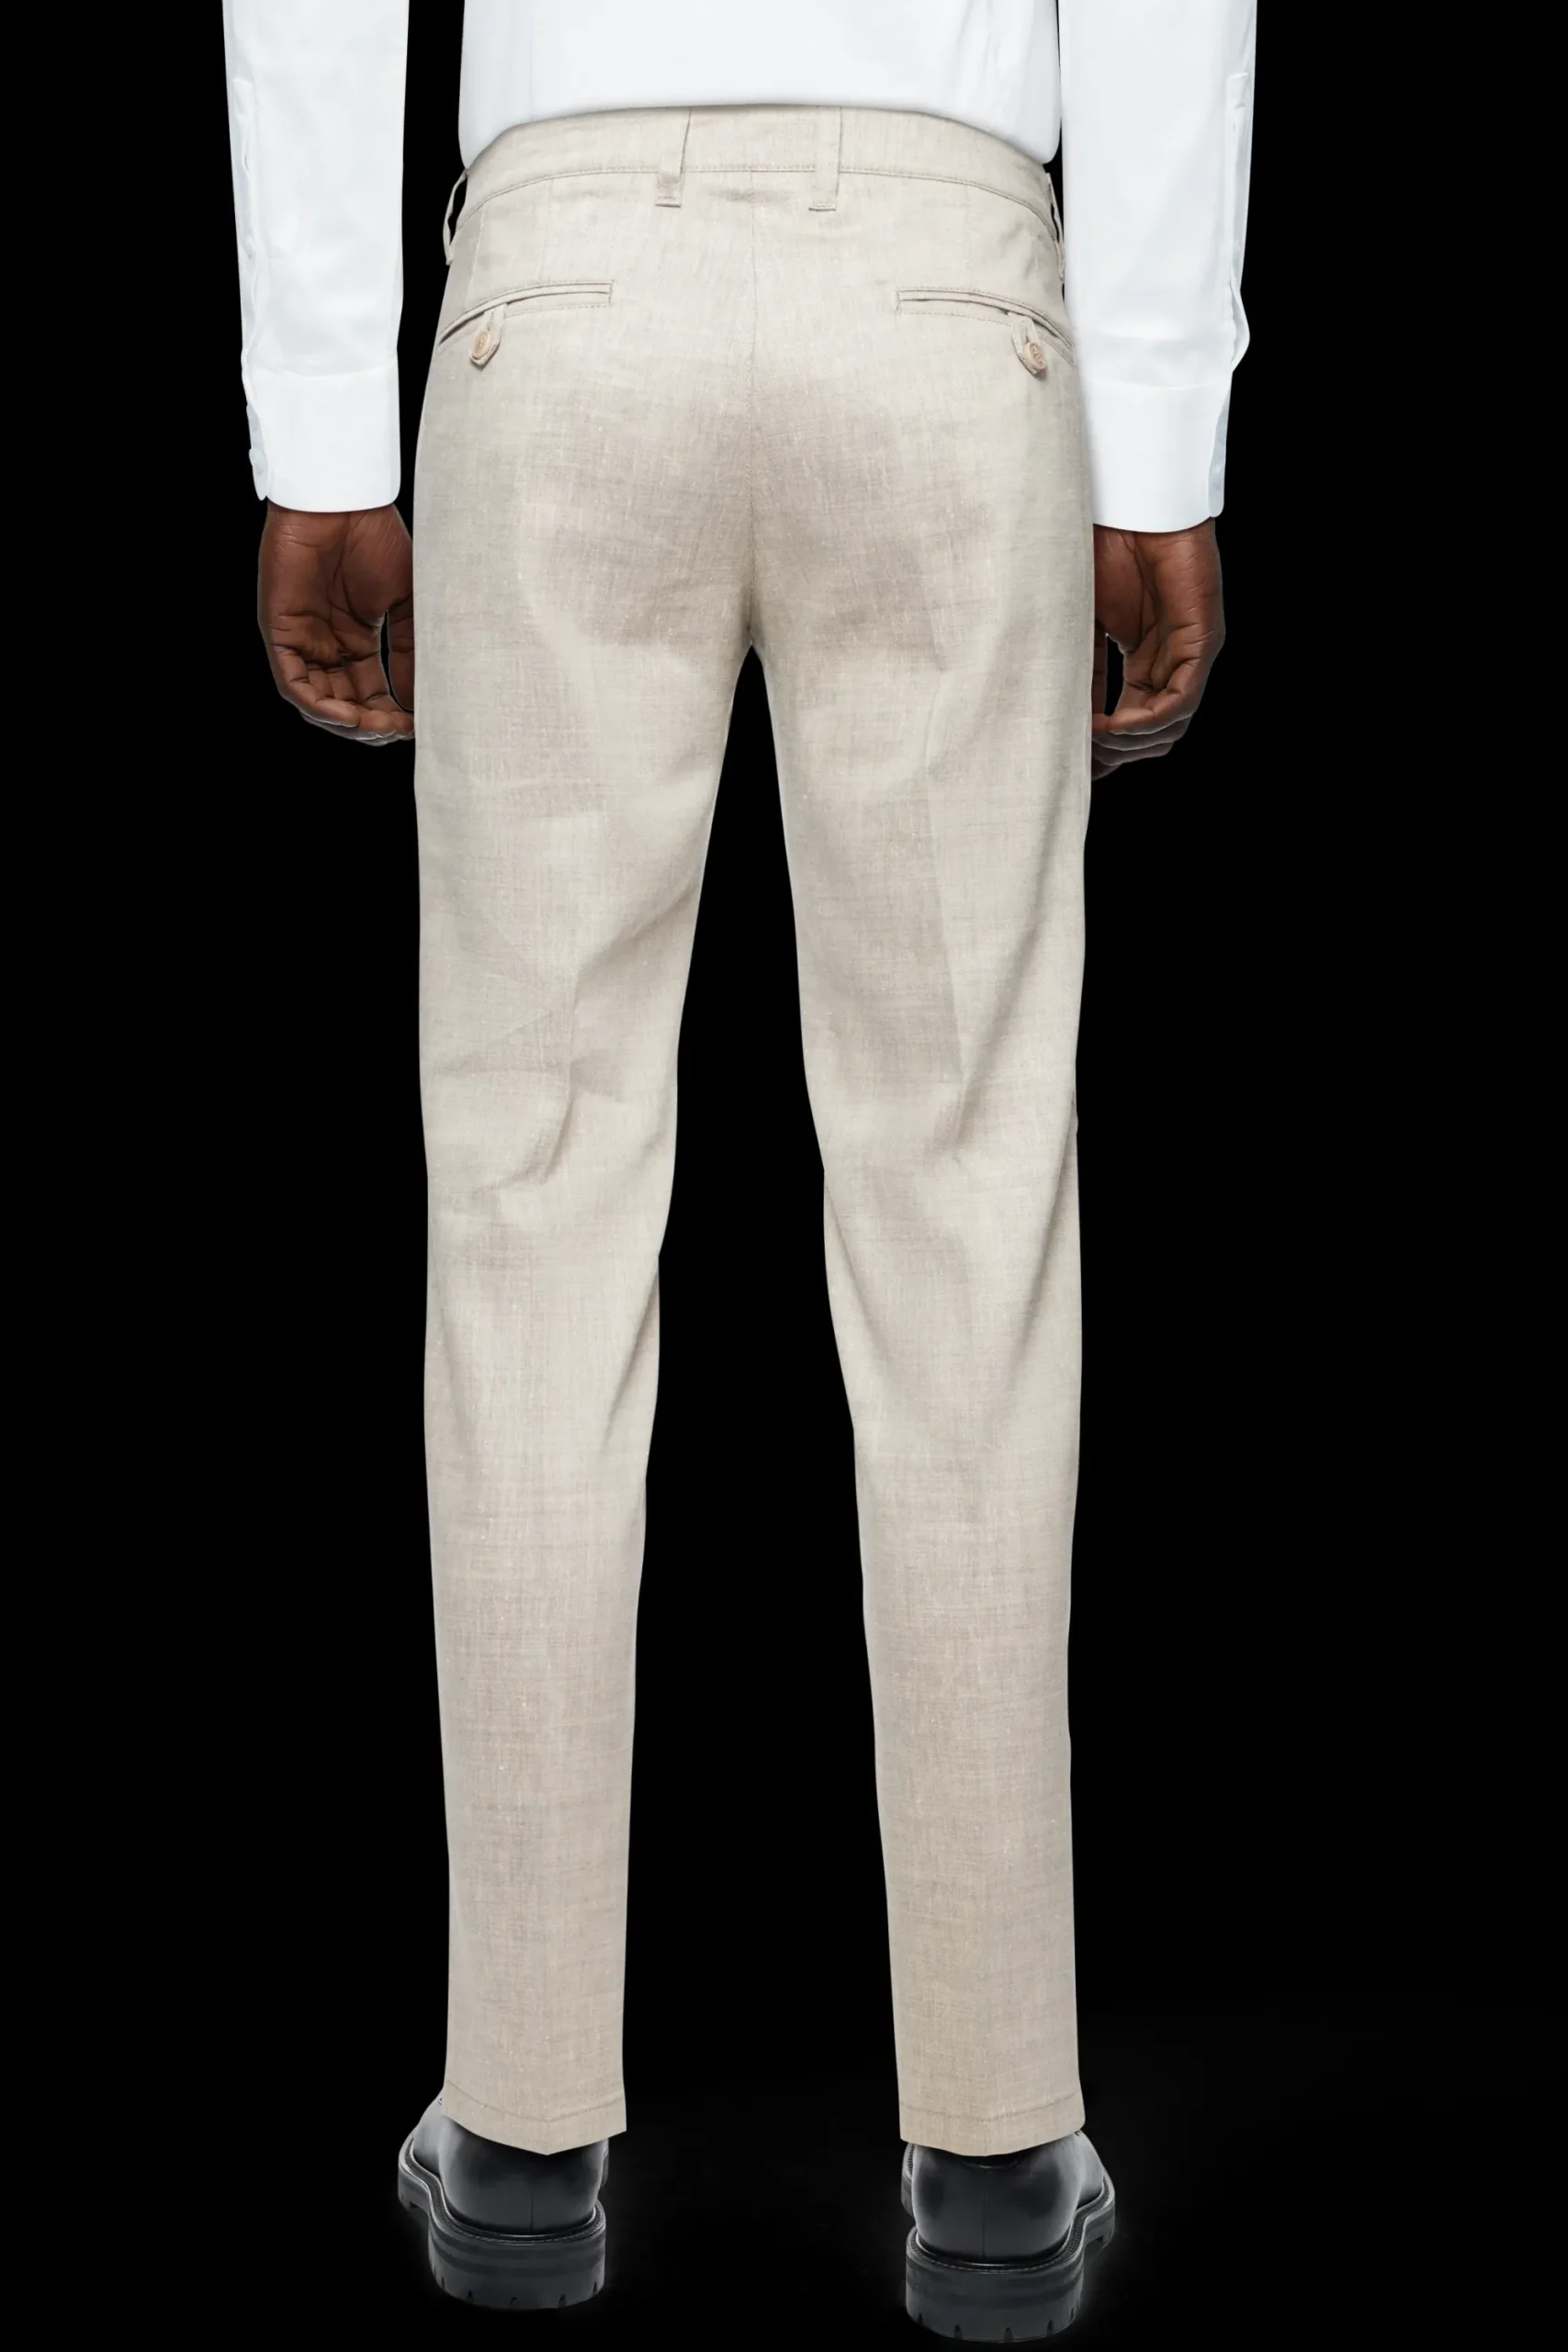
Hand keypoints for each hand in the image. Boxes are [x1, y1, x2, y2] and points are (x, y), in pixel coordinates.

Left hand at [258, 502, 414, 742]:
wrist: (343, 499)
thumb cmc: (375, 537)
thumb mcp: (406, 602)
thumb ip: (410, 651)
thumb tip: (422, 700)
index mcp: (355, 638)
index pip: (371, 692)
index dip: (393, 714)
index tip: (420, 725)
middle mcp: (327, 644)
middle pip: (346, 705)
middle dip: (373, 725)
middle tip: (400, 731)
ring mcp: (302, 639)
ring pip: (318, 703)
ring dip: (349, 724)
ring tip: (378, 727)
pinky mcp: (280, 632)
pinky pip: (294, 684)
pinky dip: (320, 707)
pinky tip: (350, 716)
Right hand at [1091, 520, 1224, 778]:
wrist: (1126, 505)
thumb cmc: (1101, 550)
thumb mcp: (1079, 624)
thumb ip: (1077, 671)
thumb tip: (1057, 721)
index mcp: (1144, 659)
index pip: (1131, 722)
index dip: (1103, 750)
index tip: (1072, 770)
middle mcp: (1169, 662)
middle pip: (1151, 735)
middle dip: (1114, 754)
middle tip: (1078, 758)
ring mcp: (1188, 653)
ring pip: (1168, 727)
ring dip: (1127, 743)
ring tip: (1090, 738)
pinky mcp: (1202, 640)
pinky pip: (1181, 701)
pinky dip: (1146, 721)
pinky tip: (1112, 725)